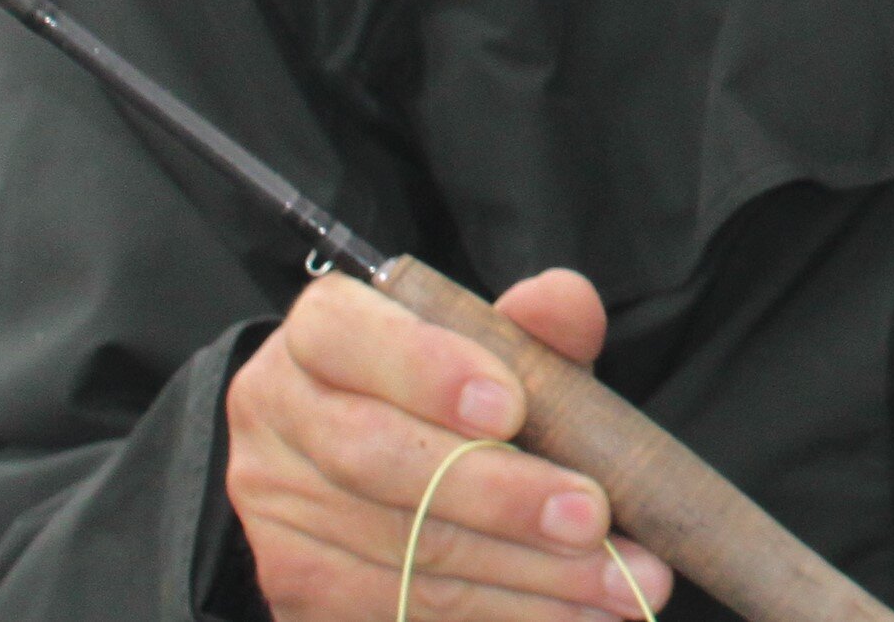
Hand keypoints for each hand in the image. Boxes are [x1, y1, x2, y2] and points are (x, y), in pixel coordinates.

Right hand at [225, 268, 670, 621]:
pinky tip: (574, 614)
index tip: (513, 409)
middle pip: (379, 461)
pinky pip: (400, 612)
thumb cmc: (451, 388)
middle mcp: (277, 418)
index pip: (349, 338)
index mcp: (320, 333)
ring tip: (619, 581)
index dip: (429, 372)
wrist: (387, 457)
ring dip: (524, 575)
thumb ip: (530, 322)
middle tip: (592, 518)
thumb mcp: (494, 343)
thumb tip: (562, 303)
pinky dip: (501, 614)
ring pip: (402, 551)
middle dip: (499, 495)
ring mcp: (275, 514)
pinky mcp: (295, 590)